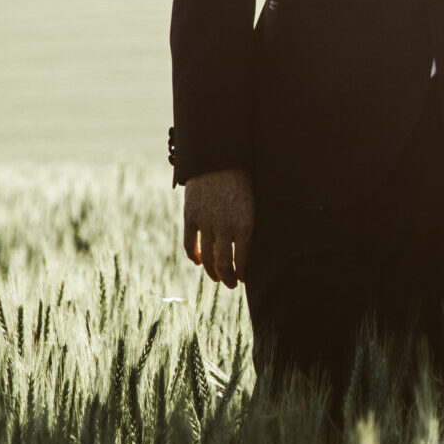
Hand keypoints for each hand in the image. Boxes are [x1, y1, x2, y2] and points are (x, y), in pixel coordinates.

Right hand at [181, 168, 254, 287]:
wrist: (219, 159)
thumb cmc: (243, 180)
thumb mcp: (253, 205)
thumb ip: (248, 227)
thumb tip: (247, 247)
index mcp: (246, 226)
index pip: (242, 263)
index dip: (241, 275)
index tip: (242, 280)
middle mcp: (226, 229)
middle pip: (224, 265)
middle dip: (228, 279)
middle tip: (230, 285)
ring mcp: (206, 224)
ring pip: (208, 259)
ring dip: (212, 272)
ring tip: (217, 278)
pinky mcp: (191, 217)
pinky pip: (190, 244)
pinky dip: (194, 256)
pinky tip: (199, 262)